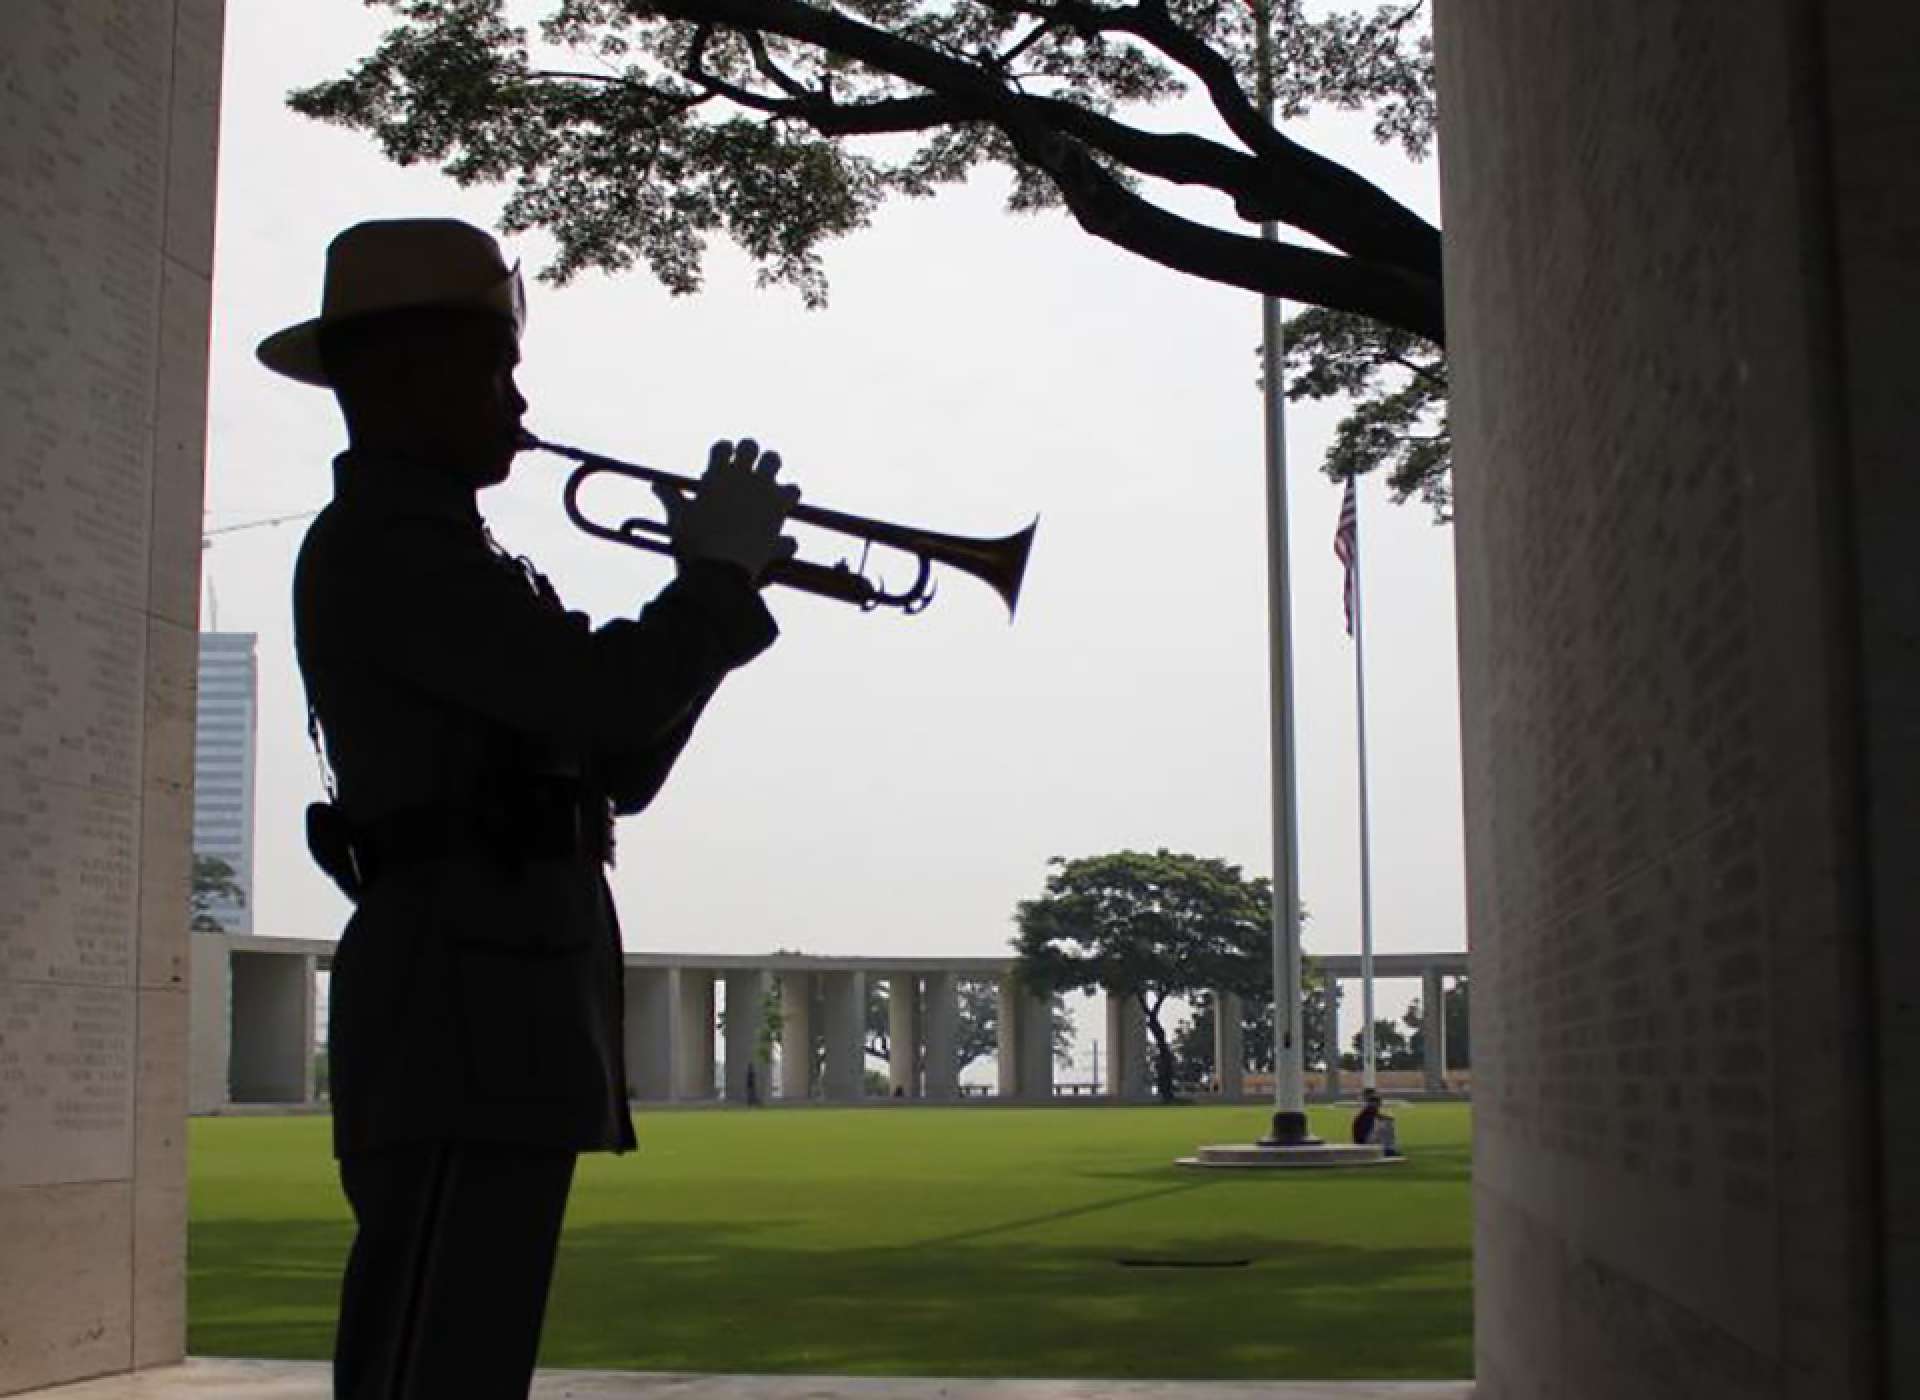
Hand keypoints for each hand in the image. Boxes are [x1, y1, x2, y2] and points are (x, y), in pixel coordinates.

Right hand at [654, 438, 800, 581]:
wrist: (720, 569)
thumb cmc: (694, 542)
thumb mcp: (677, 518)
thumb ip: (670, 497)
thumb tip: (656, 483)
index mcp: (717, 474)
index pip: (723, 447)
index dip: (723, 453)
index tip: (723, 463)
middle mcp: (742, 475)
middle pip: (751, 447)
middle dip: (749, 454)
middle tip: (745, 470)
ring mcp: (764, 489)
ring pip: (774, 461)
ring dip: (770, 469)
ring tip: (765, 486)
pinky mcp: (780, 509)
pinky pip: (793, 493)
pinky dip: (787, 502)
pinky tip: (780, 519)